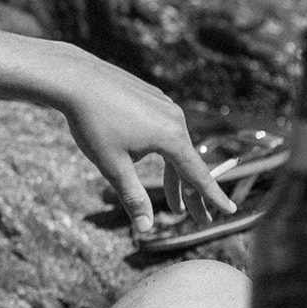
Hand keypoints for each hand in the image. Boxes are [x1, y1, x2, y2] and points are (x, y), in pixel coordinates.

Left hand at [56, 53, 234, 239]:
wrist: (76, 78)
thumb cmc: (93, 123)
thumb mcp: (113, 166)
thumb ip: (132, 197)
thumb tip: (145, 229)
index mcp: (172, 138)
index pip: (198, 175)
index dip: (212, 196)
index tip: (229, 210)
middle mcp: (175, 118)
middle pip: (188, 163)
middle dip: (191, 194)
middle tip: (198, 219)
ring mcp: (164, 104)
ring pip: (174, 146)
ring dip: (174, 174)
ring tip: (172, 202)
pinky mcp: (151, 95)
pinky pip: (162, 128)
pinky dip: (161, 150)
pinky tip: (143, 155)